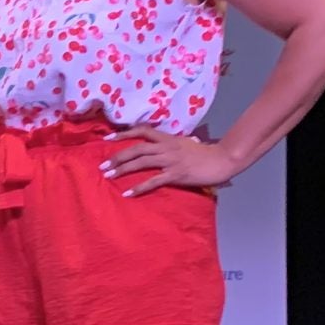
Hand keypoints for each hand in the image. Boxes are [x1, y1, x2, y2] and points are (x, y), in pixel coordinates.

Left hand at [101, 125, 235, 195]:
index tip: (107, 139)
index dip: (123, 133)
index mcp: (168, 138)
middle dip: (117, 156)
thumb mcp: (185, 143)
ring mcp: (171, 160)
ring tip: (108, 176)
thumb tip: (163, 143)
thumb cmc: (204, 154)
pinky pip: (154, 181)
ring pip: (141, 162)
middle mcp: (166, 147)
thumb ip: (172, 143)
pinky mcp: (176, 174)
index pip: (142, 131)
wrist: (222, 160)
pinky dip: (139, 187)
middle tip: (102, 165)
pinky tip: (128, 193)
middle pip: (136, 148)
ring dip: (123, 169)